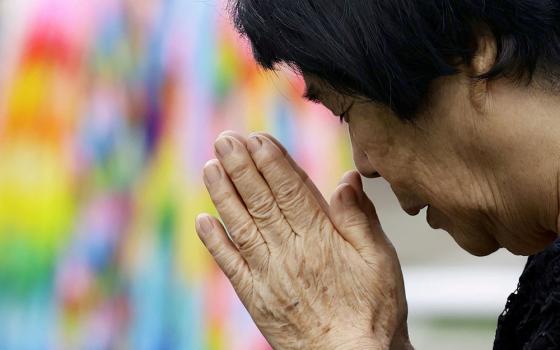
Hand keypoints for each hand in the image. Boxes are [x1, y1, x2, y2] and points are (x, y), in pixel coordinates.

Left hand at [195, 131, 411, 349]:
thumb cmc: (373, 310)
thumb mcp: (381, 259)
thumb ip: (360, 218)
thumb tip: (346, 179)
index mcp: (321, 238)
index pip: (290, 190)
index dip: (271, 162)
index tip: (256, 138)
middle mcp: (290, 251)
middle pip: (261, 201)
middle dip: (241, 167)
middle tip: (225, 139)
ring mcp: (269, 274)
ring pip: (242, 226)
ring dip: (223, 195)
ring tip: (209, 166)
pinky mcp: (256, 297)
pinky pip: (231, 266)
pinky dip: (215, 243)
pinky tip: (203, 220)